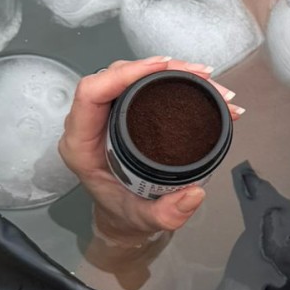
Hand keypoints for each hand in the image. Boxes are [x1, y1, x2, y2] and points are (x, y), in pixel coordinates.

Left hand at [59, 56, 242, 245]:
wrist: (124, 216)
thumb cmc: (124, 215)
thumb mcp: (143, 220)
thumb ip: (166, 213)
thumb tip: (194, 193)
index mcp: (82, 145)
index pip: (91, 94)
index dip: (122, 75)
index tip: (159, 68)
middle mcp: (90, 124)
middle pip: (116, 76)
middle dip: (161, 69)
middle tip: (200, 76)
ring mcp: (106, 115)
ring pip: (133, 76)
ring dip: (171, 72)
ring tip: (207, 80)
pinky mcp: (123, 111)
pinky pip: (142, 85)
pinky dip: (172, 80)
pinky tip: (198, 83)